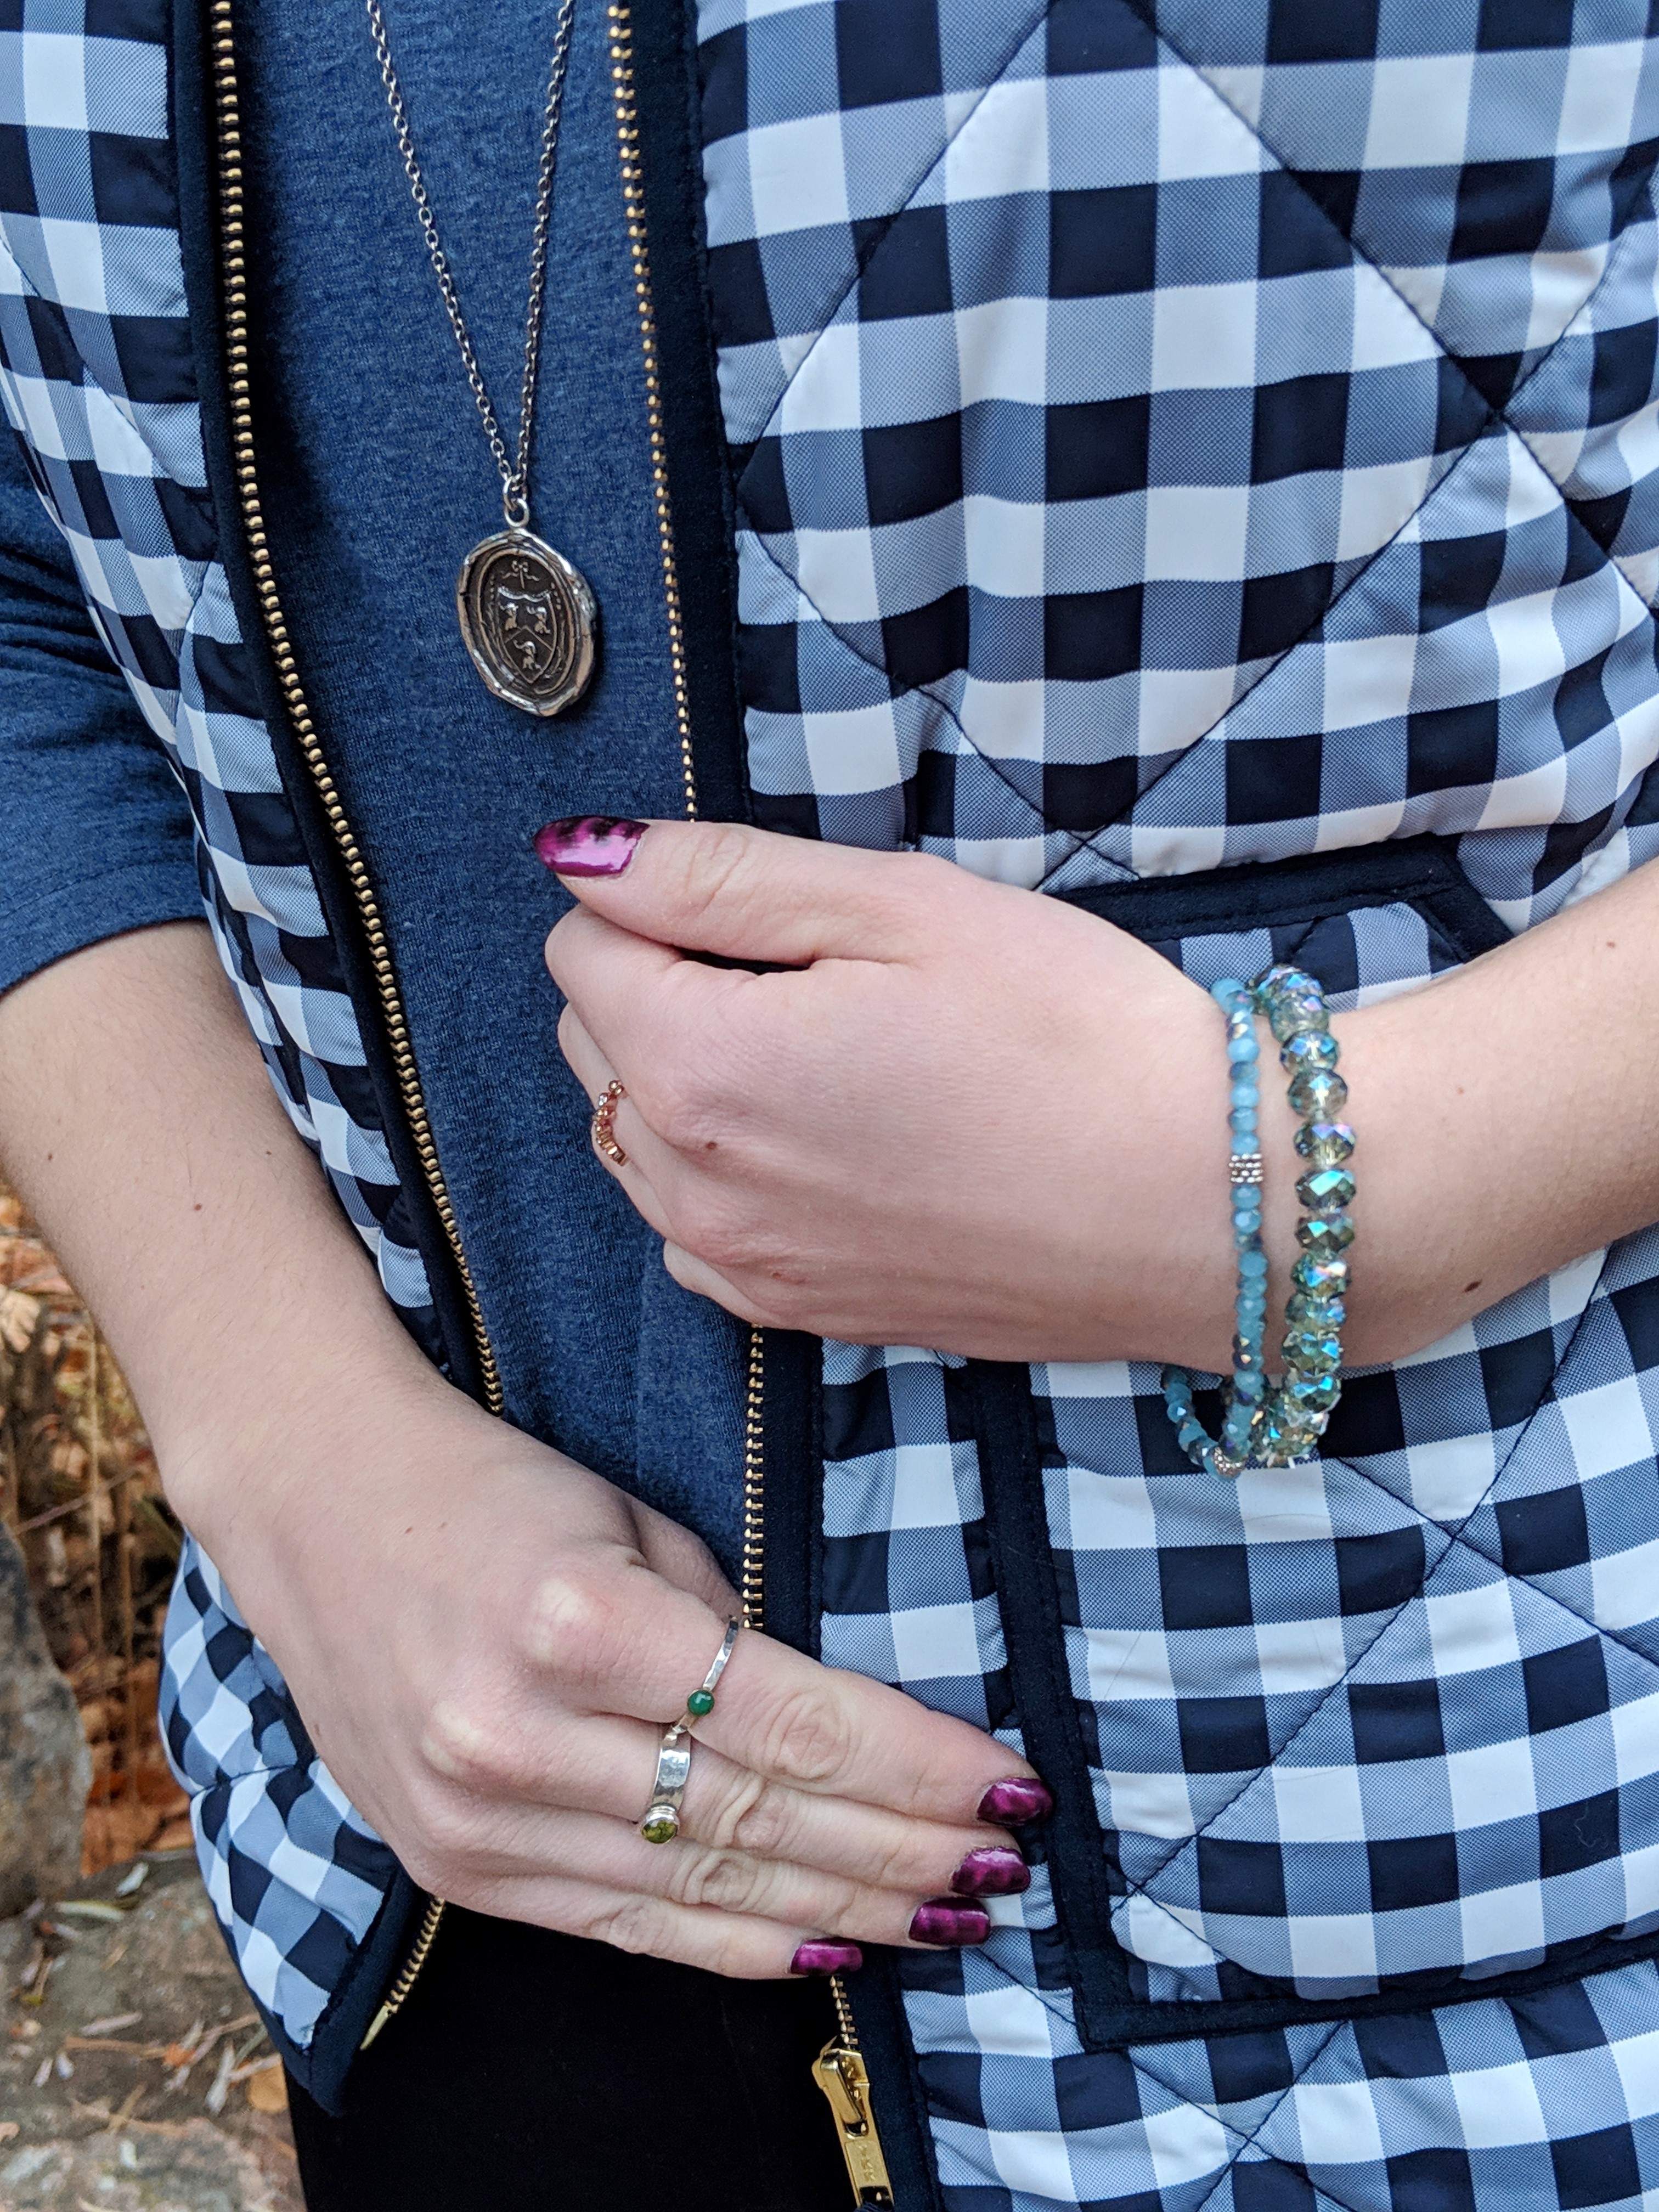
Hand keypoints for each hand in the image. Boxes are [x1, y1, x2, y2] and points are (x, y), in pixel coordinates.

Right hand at [177, 1367, 1043, 1979]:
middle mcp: (519, 1738)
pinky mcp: (460, 1871)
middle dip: (904, 1848)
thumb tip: (850, 1736)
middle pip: (761, 1819)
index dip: (916, 1766)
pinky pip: (627, 1930)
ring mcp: (479, 1821)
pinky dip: (738, 1947)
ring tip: (951, 1915)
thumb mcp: (633, 1522)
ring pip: (706, 1890)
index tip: (1008, 1785)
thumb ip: (730, 1630)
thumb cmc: (495, 1493)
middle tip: (1008, 1863)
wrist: (319, 1511)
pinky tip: (829, 1948)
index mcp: (577, 1625)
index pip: (791, 1724)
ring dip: (845, 1909)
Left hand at [541, 814, 1243, 1365]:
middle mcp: (694, 1190)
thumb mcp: (899, 908)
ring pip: (637, 1140)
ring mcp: (744, 1268)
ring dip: (690, 1080)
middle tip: (817, 973)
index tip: (776, 909)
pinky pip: (692, 1231)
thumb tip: (580, 854)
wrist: (1208, 1205)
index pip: (580, 946)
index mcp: (704, 1070)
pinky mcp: (800, 1316)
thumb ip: (719, 879)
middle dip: (665, 985)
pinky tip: (827, 1143)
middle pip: (594, 1046)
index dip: (666, 901)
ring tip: (833, 1054)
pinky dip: (723, 1174)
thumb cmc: (1072, 1038)